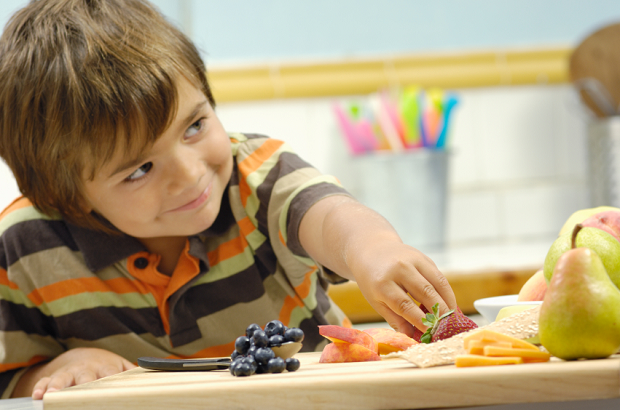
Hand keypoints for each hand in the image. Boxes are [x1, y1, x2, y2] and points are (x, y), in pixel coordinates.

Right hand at [14, 348, 134, 399]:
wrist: (83, 357)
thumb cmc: (106, 367)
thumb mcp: (120, 368)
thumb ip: (133, 373)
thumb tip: (154, 375)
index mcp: (106, 368)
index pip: (109, 374)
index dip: (109, 381)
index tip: (109, 392)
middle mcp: (87, 369)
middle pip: (85, 376)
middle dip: (82, 383)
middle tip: (80, 392)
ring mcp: (70, 372)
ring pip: (63, 378)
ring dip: (58, 385)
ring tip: (52, 394)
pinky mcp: (54, 377)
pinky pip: (45, 381)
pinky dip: (41, 387)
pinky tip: (37, 396)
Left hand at [350, 240, 456, 336]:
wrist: (373, 250)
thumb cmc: (373, 279)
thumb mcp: (376, 300)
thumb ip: (394, 319)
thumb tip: (411, 337)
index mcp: (382, 282)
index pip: (404, 304)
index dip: (419, 319)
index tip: (430, 332)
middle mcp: (399, 268)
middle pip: (424, 292)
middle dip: (438, 312)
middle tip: (446, 327)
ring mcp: (412, 260)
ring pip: (436, 282)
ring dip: (447, 301)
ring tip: (451, 317)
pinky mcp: (423, 257)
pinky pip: (439, 276)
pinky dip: (447, 291)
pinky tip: (449, 304)